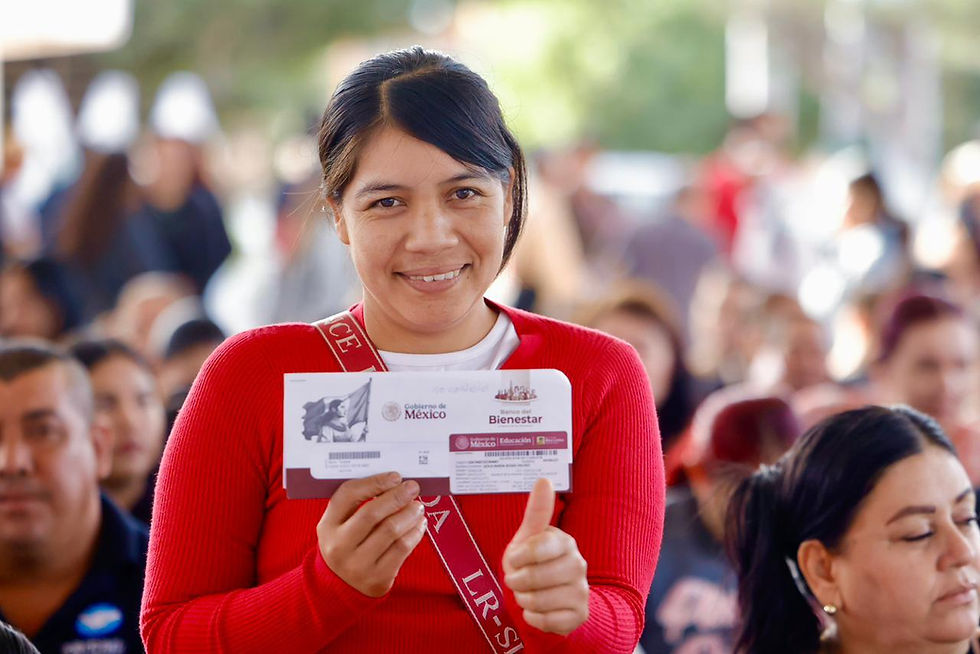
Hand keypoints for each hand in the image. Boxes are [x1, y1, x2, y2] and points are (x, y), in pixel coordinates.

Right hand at [317, 471, 426, 596]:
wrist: (339, 588)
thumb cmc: (346, 545)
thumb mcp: (339, 524)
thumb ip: (358, 503)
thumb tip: (394, 483)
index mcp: (327, 526)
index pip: (348, 495)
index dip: (374, 482)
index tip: (395, 476)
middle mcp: (339, 546)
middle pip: (372, 513)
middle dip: (397, 496)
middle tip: (412, 488)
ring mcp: (358, 565)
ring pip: (391, 531)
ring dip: (410, 514)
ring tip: (417, 506)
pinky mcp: (378, 578)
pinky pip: (402, 549)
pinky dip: (415, 532)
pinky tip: (419, 524)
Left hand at [502, 478, 588, 634]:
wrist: (551, 598)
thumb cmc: (534, 564)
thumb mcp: (529, 538)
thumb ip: (537, 511)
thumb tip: (545, 479)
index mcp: (564, 542)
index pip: (537, 547)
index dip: (518, 558)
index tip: (514, 560)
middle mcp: (578, 565)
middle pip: (534, 578)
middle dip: (517, 582)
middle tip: (518, 580)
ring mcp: (581, 591)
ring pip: (539, 601)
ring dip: (524, 600)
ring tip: (528, 594)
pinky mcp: (579, 614)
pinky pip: (547, 621)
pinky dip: (534, 618)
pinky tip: (538, 610)